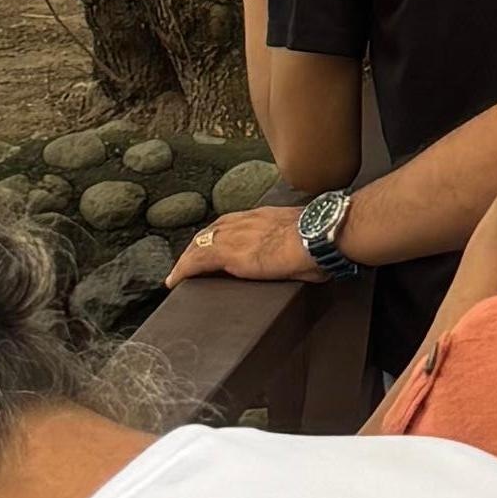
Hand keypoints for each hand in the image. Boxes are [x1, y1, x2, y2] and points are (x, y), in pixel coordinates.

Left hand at [167, 204, 319, 287]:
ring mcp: (234, 235)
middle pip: (211, 231)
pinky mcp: (228, 253)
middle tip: (188, 261)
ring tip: (178, 273)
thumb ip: (298, 247)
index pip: (232, 223)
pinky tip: (174, 281)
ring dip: (187, 258)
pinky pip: (196, 261)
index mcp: (264, 216)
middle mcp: (244, 221)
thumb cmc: (321, 239)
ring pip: (199, 244)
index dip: (218, 234)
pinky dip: (182, 270)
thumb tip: (309, 261)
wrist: (319, 234)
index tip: (212, 244)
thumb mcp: (305, 239)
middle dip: (198, 245)